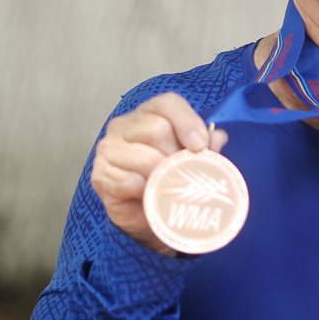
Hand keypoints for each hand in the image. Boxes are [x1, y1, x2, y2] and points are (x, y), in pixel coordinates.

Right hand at [90, 92, 228, 253]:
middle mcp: (124, 125)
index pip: (167, 103)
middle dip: (177, 155)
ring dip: (165, 176)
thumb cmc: (168, 180)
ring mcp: (109, 149)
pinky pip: (130, 182)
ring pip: (146, 157)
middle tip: (184, 172)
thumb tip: (217, 137)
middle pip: (157, 129)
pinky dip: (147, 192)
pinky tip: (152, 196)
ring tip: (171, 186)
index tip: (200, 145)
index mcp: (148, 113)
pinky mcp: (101, 175)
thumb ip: (206, 148)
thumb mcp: (192, 161)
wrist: (146, 216)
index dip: (187, 121)